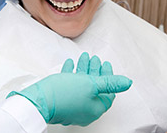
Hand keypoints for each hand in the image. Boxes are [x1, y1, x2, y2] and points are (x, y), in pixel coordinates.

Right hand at [7, 52, 131, 125]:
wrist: (39, 100)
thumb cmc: (64, 94)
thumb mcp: (91, 84)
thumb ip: (110, 83)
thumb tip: (127, 83)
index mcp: (94, 108)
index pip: (107, 92)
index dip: (108, 76)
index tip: (105, 64)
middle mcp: (84, 109)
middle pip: (94, 87)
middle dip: (94, 70)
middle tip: (94, 59)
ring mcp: (72, 105)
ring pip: (81, 84)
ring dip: (83, 69)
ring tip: (83, 57)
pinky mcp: (61, 100)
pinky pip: (69, 85)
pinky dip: (71, 73)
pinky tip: (70, 64)